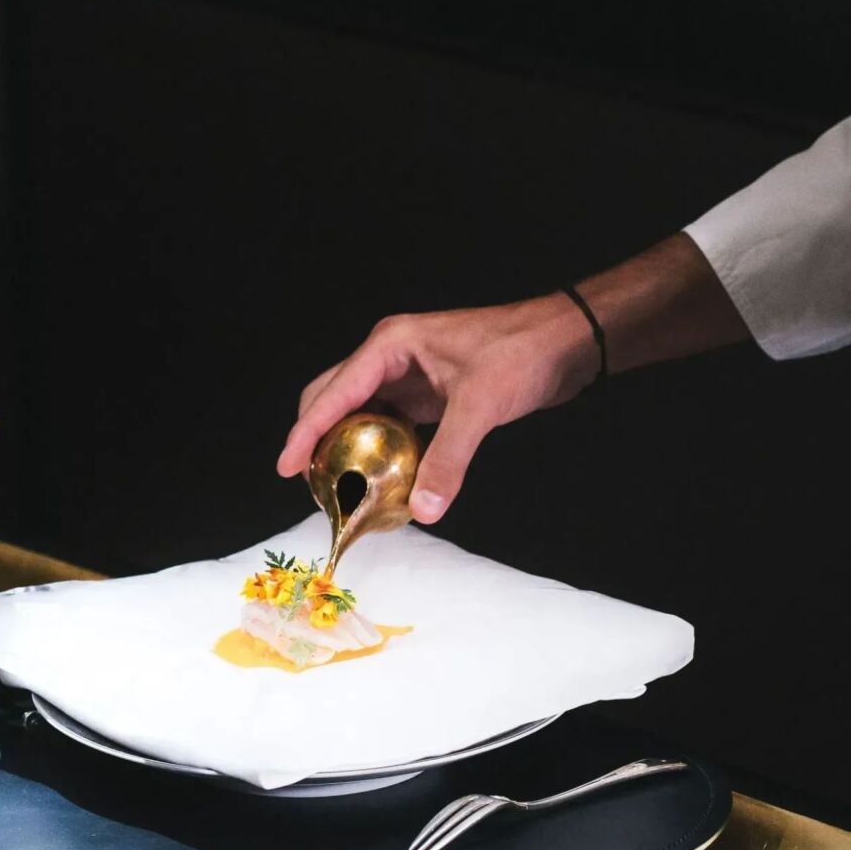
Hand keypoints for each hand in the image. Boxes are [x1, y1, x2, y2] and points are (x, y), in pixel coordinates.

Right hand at [275, 294, 599, 522]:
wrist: (564, 339)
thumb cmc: (521, 353)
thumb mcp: (481, 405)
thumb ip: (449, 458)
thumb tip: (424, 510)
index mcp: (391, 345)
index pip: (334, 392)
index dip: (304, 431)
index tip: (286, 467)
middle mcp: (390, 356)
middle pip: (333, 397)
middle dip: (316, 438)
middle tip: (311, 486)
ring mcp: (407, 374)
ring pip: (358, 412)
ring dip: (345, 446)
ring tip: (336, 488)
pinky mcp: (425, 394)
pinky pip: (387, 424)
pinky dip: (377, 450)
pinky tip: (378, 479)